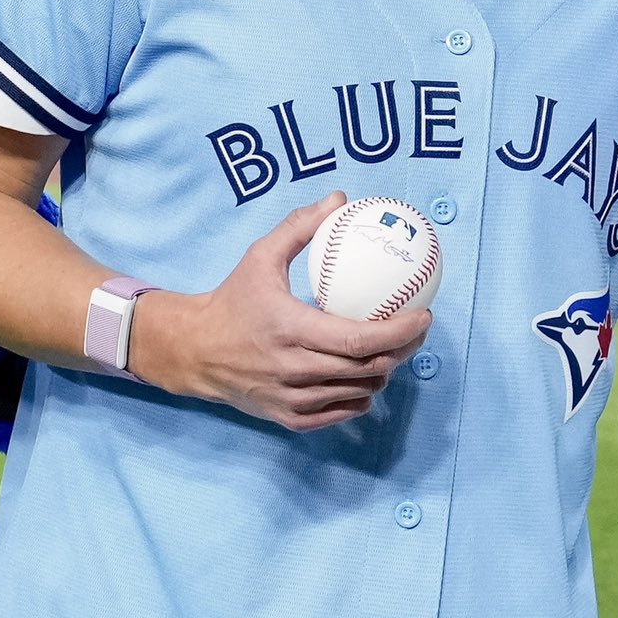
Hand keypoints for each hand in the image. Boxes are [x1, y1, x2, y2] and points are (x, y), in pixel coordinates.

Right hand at [128, 193, 430, 430]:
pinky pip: (341, 412)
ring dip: (384, 372)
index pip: (360, 339)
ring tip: (395, 348)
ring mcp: (292, 399)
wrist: (194, 351)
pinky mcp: (289, 419)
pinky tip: (367, 375)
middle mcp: (294, 370)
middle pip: (368, 369)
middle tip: (417, 330)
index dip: (400, 332)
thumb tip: (339, 198)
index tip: (423, 315)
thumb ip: (300, 226)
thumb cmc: (233, 300)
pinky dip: (361, 395)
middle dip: (404, 350)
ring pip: (359, 392)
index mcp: (291, 330)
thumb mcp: (261, 256)